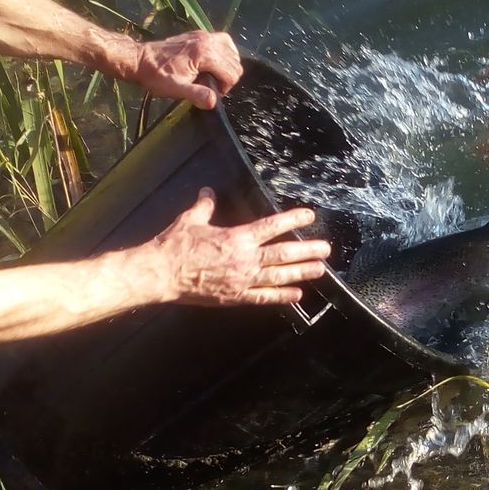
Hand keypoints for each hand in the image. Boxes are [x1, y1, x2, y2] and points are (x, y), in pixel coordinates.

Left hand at [127, 30, 242, 108]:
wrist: (140, 60)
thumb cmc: (157, 76)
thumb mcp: (176, 89)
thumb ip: (197, 95)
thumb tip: (214, 101)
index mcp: (204, 53)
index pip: (231, 73)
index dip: (225, 87)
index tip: (210, 92)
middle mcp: (208, 40)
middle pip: (235, 62)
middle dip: (227, 77)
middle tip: (210, 86)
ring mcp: (204, 34)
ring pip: (232, 51)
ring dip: (227, 66)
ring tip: (212, 76)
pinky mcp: (200, 34)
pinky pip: (223, 42)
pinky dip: (224, 54)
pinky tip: (213, 63)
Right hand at [146, 190, 331, 305]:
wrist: (162, 274)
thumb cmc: (175, 245)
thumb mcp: (191, 220)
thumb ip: (204, 206)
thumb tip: (208, 191)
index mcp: (237, 237)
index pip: (272, 226)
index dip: (293, 221)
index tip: (309, 216)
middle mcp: (245, 259)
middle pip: (284, 254)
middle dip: (308, 251)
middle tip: (326, 249)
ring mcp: (243, 280)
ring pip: (279, 276)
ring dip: (302, 273)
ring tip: (321, 270)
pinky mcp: (235, 297)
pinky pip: (264, 298)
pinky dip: (282, 297)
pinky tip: (297, 295)